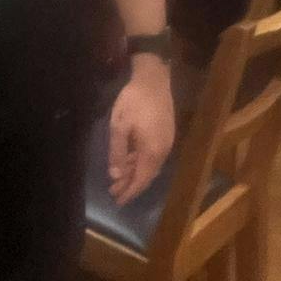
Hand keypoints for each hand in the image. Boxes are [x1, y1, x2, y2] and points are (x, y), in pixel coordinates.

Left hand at [107, 59, 175, 205]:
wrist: (154, 78)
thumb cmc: (133, 101)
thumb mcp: (119, 126)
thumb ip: (118, 153)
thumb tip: (116, 176)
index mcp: (153, 151)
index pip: (141, 179)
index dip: (130, 192)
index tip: (118, 202)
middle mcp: (163, 150)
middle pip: (147, 175)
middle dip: (131, 185)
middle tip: (114, 194)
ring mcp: (166, 142)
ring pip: (150, 165)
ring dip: (135, 174)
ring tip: (119, 181)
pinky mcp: (165, 133)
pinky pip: (153, 156)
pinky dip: (141, 163)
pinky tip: (130, 162)